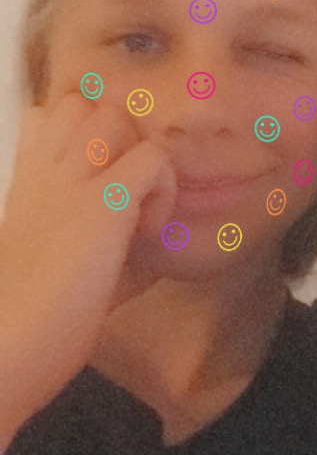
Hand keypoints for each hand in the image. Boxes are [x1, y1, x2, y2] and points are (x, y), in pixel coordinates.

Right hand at [0, 93, 176, 443]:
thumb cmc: (28, 324)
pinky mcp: (102, 203)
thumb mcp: (63, 271)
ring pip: (114, 115)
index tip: (98, 182)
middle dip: (115, 138)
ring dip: (136, 153)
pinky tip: (147, 231)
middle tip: (124, 191)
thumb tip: (156, 247)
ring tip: (135, 204)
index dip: (82, 137)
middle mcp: (44, 171)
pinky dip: (163, 190)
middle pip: (83, 103)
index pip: (46, 115)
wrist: (4, 350)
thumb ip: (105, 247)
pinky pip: (153, 160)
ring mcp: (72, 181)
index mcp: (26, 183)